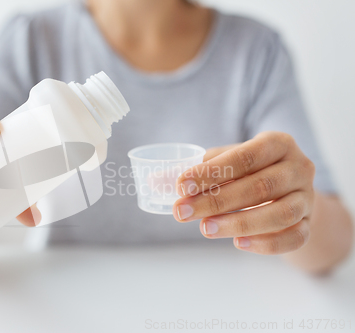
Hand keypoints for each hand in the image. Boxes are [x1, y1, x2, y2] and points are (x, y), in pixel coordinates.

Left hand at [173, 131, 315, 254]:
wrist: (289, 190)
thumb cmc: (251, 172)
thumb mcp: (227, 163)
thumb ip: (196, 170)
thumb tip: (153, 181)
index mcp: (277, 143)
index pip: (244, 157)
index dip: (211, 173)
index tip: (180, 186)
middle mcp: (298, 167)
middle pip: (258, 186)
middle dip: (216, 201)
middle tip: (182, 212)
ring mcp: (307, 198)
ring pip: (279, 214)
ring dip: (238, 223)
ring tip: (204, 229)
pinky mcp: (310, 224)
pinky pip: (294, 237)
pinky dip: (267, 244)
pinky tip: (238, 244)